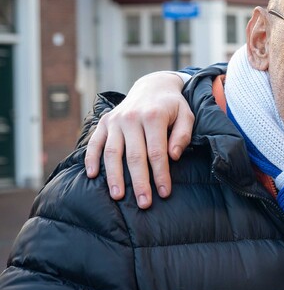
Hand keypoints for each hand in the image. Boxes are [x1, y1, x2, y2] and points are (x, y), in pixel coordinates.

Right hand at [84, 72, 192, 208]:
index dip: (160, 174)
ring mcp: (115, 120)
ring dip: (114, 176)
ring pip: (112, 153)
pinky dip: (91, 159)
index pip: (156, 152)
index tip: (164, 192)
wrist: (153, 86)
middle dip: (139, 182)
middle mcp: (131, 118)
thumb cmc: (172, 106)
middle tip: (144, 203)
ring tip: (118, 196)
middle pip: (134, 156)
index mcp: (153, 117)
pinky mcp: (104, 122)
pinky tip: (93, 175)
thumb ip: (182, 135)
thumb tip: (173, 156)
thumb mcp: (186, 115)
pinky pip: (95, 143)